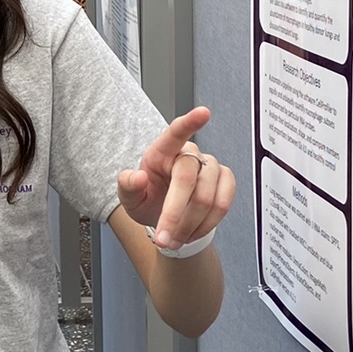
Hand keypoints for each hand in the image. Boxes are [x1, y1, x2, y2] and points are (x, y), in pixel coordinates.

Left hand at [116, 107, 237, 250]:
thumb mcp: (129, 197)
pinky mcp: (226, 181)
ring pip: (207, 197)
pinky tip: (192, 231)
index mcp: (162, 150)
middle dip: (174, 215)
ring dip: (189, 225)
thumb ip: (127, 186)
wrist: (166, 216)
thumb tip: (136, 177)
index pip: (176, 132)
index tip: (203, 113)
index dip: (190, 122)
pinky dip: (206, 225)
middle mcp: (189, 154)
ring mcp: (210, 167)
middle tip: (163, 238)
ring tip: (174, 238)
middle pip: (188, 180)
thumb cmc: (148, 199)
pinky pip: (223, 204)